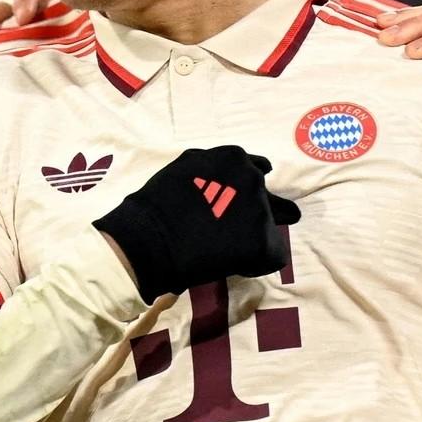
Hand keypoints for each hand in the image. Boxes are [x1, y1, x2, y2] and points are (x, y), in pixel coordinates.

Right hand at [92, 146, 300, 300]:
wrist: (148, 239)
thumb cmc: (154, 206)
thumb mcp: (185, 171)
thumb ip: (211, 173)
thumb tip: (220, 185)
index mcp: (232, 157)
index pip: (254, 171)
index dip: (242, 194)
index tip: (228, 208)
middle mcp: (253, 177)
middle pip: (268, 199)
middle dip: (256, 213)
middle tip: (238, 231)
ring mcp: (260, 209)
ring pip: (270, 227)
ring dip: (254, 237)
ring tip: (228, 250)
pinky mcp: (264, 241)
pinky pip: (272, 255)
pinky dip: (256, 263)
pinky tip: (231, 265)